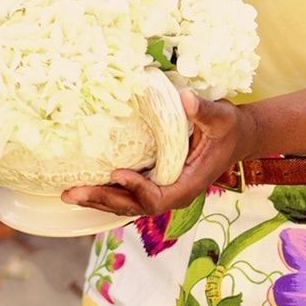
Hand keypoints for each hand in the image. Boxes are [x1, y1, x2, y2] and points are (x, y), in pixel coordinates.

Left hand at [61, 90, 255, 218]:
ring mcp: (162, 189)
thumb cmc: (230, 127)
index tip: (117, 173)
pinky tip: (83, 185)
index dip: (137, 190)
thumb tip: (185, 99)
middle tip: (71, 193)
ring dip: (99, 199)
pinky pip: (128, 193)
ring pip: (127, 204)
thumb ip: (204, 111)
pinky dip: (106, 191)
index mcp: (188, 184)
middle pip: (134, 206)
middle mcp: (173, 193)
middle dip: (104, 200)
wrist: (236, 136)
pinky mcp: (155, 181)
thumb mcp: (221, 117)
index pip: (158, 198)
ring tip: (69, 194)